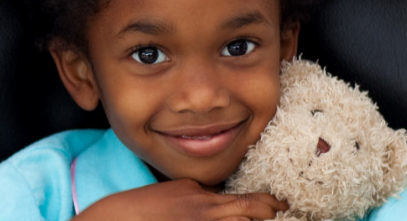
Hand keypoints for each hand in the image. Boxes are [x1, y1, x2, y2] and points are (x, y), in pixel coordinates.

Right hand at [75, 179, 287, 220]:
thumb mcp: (182, 188)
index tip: (283, 206)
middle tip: (279, 216)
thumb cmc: (149, 204)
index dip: (272, 206)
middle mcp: (210, 219)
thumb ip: (205, 192)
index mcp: (208, 201)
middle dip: (267, 219)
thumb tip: (222, 195)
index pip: (252, 204)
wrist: (123, 218)